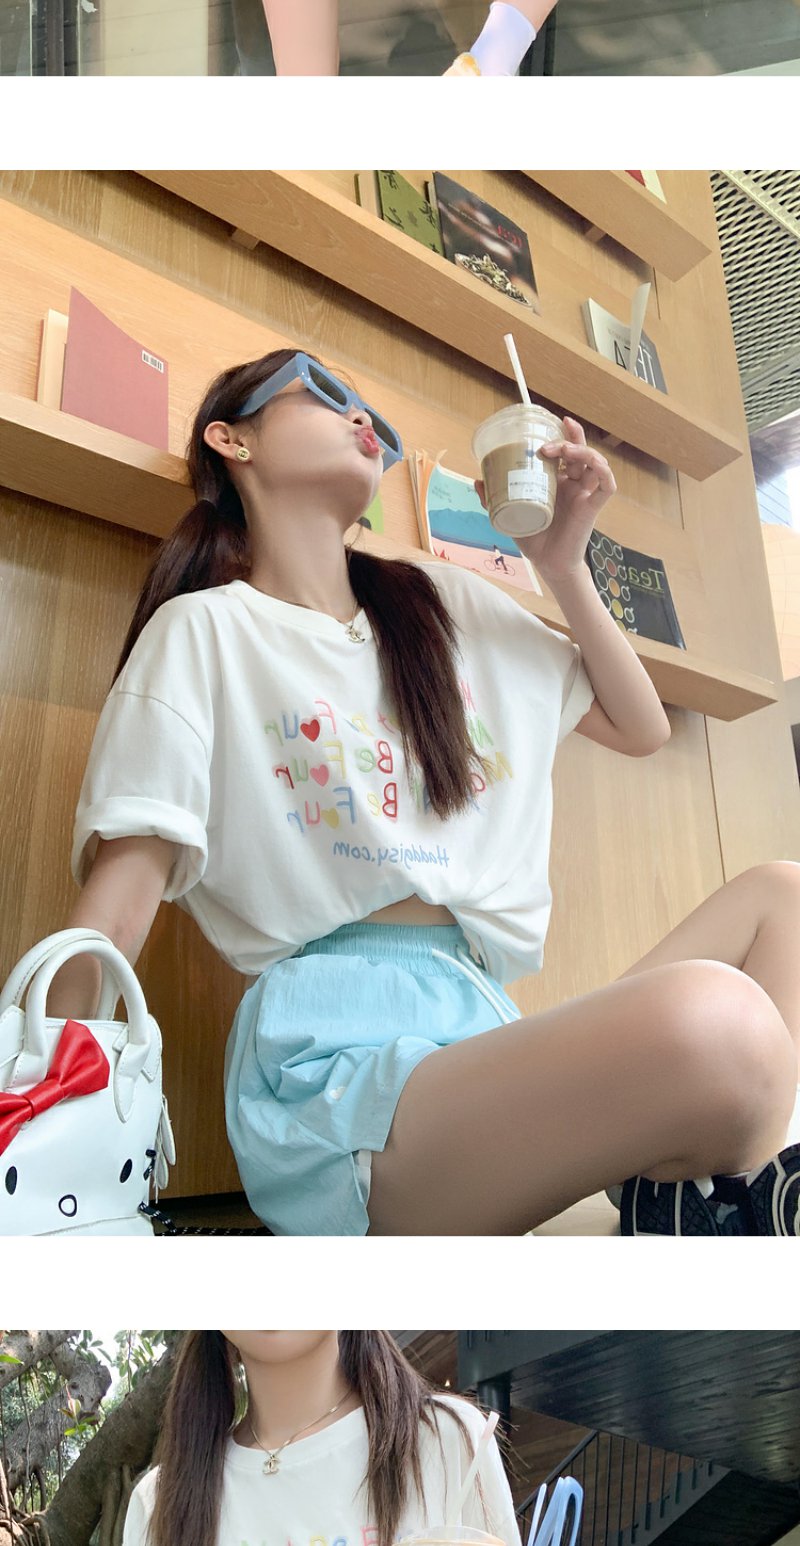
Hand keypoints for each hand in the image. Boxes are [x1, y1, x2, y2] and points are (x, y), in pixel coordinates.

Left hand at [475, 416, 615, 582]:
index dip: (561, 436)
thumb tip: (478, 480)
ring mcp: (585, 494)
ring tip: (563, 450)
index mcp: (558, 482)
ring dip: (582, 451)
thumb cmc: (535, 540)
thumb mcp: (510, 515)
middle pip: (580, 451)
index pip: (564, 452)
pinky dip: (604, 472)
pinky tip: (594, 464)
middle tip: (547, 442)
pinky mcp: (593, 507)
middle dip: (568, 439)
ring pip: (594, 462)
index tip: (544, 428)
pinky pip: (607, 485)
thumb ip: (494, 499)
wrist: (548, 565)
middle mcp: (574, 484)